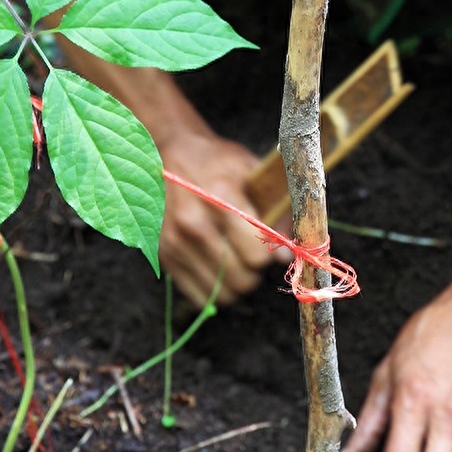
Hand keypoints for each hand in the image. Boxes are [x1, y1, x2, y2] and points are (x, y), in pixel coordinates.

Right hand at [157, 129, 275, 308]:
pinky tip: (217, 267)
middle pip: (243, 279)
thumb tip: (289, 255)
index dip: (273, 254)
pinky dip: (214, 290)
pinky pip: (199, 297)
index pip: (257, 255)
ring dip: (236, 282)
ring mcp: (174, 242)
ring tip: (235, 258)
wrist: (170, 153)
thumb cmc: (217, 162)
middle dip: (255, 270)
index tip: (274, 244)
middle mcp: (194, 223)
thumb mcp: (253, 172)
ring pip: (223, 294)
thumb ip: (277, 211)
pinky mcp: (163, 255)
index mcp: (220, 196)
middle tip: (253, 251)